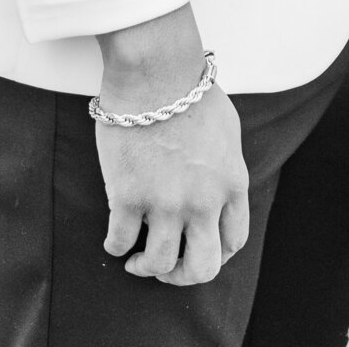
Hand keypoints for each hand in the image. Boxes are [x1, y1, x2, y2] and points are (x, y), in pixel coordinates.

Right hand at [97, 7, 248, 286]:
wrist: (156, 72)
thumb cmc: (190, 91)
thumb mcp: (227, 131)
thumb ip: (225, 168)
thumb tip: (219, 189)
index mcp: (232, 183)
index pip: (234, 241)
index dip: (215, 253)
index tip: (197, 250)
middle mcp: (203, 201)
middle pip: (202, 268)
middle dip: (183, 276)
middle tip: (167, 267)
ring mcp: (165, 203)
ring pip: (159, 264)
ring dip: (145, 267)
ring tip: (136, 259)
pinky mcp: (128, 197)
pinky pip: (119, 242)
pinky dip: (115, 247)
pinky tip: (114, 238)